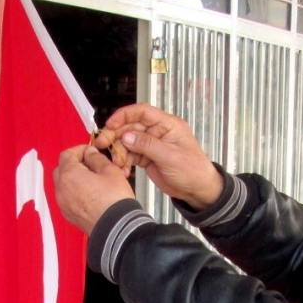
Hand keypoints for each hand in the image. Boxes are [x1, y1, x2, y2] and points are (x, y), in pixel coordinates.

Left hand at [54, 145, 135, 234]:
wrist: (117, 229)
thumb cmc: (115, 199)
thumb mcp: (110, 171)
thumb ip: (96, 158)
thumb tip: (89, 153)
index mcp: (69, 174)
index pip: (67, 154)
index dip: (79, 150)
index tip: (91, 151)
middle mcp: (61, 188)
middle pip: (62, 169)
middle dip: (74, 165)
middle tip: (91, 165)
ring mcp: (63, 204)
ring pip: (64, 185)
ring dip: (74, 180)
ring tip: (93, 182)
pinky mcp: (69, 216)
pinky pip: (68, 199)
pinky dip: (75, 193)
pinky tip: (91, 196)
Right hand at [95, 104, 223, 208]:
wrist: (199, 191)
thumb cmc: (193, 171)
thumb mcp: (171, 157)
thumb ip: (148, 145)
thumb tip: (127, 136)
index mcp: (167, 125)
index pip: (142, 112)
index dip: (124, 115)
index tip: (110, 124)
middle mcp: (158, 132)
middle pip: (131, 127)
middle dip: (116, 135)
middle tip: (103, 145)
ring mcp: (152, 145)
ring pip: (128, 142)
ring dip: (119, 152)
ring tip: (117, 163)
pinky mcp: (148, 158)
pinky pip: (131, 156)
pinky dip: (124, 162)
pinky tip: (123, 170)